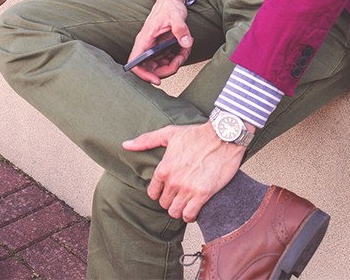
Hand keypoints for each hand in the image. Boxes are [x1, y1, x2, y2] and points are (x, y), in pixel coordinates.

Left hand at [123, 122, 246, 221]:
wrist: (224, 136)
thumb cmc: (198, 134)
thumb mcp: (169, 133)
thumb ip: (146, 140)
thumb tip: (125, 145)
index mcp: (163, 168)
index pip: (152, 193)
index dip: (159, 193)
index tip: (167, 190)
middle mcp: (173, 181)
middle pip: (164, 204)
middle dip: (170, 201)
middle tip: (178, 195)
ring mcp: (188, 189)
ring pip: (175, 212)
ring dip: (180, 209)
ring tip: (186, 202)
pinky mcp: (203, 194)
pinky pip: (190, 215)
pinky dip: (190, 215)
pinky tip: (194, 208)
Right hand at [128, 0, 192, 84]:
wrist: (172, 1)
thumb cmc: (169, 6)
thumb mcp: (176, 16)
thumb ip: (180, 29)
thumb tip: (186, 43)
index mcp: (145, 39)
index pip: (135, 62)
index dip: (143, 74)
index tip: (156, 80)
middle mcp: (147, 45)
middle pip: (150, 69)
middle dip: (167, 69)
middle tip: (179, 60)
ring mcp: (154, 48)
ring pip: (161, 66)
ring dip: (175, 62)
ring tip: (185, 49)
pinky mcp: (161, 48)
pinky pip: (168, 59)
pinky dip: (178, 57)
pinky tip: (185, 47)